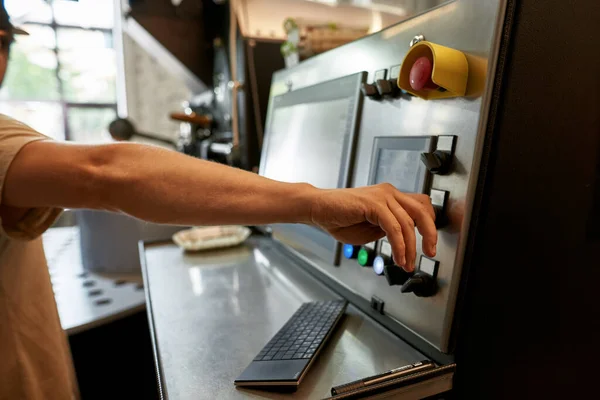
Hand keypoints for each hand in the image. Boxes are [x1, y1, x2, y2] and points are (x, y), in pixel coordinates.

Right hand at [309, 183, 436, 271]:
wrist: (317, 209)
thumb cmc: (339, 218)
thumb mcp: (371, 228)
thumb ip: (388, 230)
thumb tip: (405, 239)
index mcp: (390, 197)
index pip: (421, 206)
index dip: (429, 224)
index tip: (429, 244)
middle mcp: (389, 193)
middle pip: (422, 210)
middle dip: (430, 234)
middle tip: (430, 253)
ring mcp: (382, 196)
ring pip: (409, 222)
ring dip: (410, 248)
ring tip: (407, 263)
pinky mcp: (374, 204)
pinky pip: (394, 227)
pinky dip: (399, 245)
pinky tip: (398, 257)